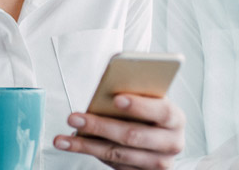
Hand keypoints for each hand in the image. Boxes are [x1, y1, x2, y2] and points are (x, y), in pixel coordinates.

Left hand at [53, 94, 184, 169]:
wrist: (158, 138)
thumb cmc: (148, 112)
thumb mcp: (147, 99)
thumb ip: (134, 90)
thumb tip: (110, 78)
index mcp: (175, 118)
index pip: (161, 111)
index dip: (139, 106)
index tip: (116, 98)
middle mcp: (171, 143)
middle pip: (133, 136)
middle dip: (99, 126)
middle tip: (75, 118)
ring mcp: (158, 163)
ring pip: (118, 154)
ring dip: (86, 145)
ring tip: (63, 138)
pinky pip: (114, 165)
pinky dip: (92, 153)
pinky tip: (75, 145)